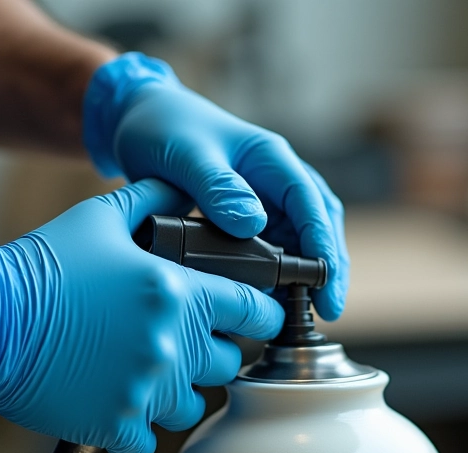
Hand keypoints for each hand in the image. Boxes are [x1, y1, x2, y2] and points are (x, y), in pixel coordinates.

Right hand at [0, 180, 283, 452]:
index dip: (261, 315)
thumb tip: (182, 186)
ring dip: (179, 393)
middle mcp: (172, 344)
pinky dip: (137, 430)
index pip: (256, 312)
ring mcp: (147, 389)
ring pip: (195, 405)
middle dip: (213, 352)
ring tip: (151, 376)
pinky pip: (149, 443)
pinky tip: (119, 408)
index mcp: (177, 294)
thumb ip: (152, 200)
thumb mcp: (102, 218)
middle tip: (185, 343)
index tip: (254, 319)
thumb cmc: (43, 267)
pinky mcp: (117, 423)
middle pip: (229, 363)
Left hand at [83, 53, 347, 320]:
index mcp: (271, 158)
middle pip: (319, 225)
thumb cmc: (163, 128)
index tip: (325, 282)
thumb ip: (218, 187)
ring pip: (301, 241)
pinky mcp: (250, 219)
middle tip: (329, 310)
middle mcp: (277, 180)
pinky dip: (279, 276)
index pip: (312, 204)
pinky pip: (275, 249)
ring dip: (306, 275)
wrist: (139, 122)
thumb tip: (254, 224)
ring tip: (305, 314)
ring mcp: (266, 201)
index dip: (323, 244)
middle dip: (328, 268)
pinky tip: (275, 301)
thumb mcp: (187, 155)